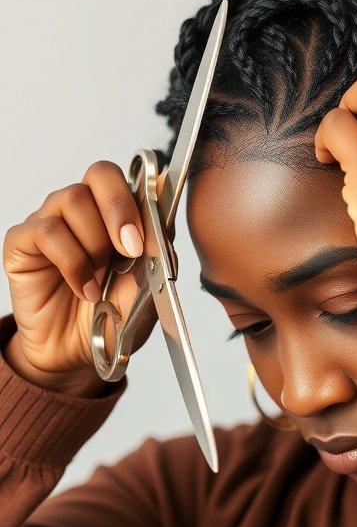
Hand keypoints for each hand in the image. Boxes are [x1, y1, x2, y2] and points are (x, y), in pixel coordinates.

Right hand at [2, 161, 156, 394]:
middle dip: (120, 209)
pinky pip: (46, 231)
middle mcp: (83, 209)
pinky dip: (72, 263)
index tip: (152, 232)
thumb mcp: (148, 286)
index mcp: (117, 213)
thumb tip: (164, 207)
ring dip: (94, 243)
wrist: (78, 352)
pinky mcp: (22, 242)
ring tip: (100, 280)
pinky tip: (84, 289)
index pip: (131, 177)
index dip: (144, 196)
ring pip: (72, 199)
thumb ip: (158, 246)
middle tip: (130, 249)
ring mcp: (51, 221)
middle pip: (100, 173)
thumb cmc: (112, 315)